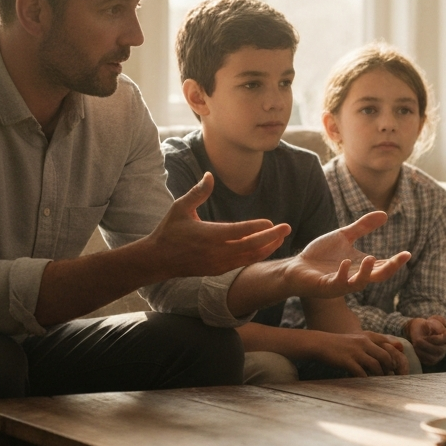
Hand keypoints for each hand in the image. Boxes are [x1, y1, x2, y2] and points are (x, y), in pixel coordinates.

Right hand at [148, 173, 290, 276]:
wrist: (158, 260)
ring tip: (281, 238)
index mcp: (208, 235)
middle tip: (287, 228)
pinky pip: (242, 263)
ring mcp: (218, 263)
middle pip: (250, 246)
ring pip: (249, 257)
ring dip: (267, 248)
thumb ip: (198, 192)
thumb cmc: (169, 230)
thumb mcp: (180, 208)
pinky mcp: (218, 270)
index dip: (257, 228)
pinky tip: (266, 248)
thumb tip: (209, 175)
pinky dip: (256, 256)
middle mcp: (216, 252)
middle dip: (271, 237)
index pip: (239, 231)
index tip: (272, 222)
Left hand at [285, 211, 410, 298]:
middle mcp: (353, 278)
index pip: (382, 267)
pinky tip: (345, 262)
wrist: (296, 267)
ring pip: (358, 284)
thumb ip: (363, 227)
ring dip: (366, 272)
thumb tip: (385, 214)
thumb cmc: (320, 255)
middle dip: (390, 268)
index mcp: (360, 267)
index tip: (406, 253)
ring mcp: (340, 284)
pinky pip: (337, 284)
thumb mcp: (344, 236)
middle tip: (402, 258)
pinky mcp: (325, 286)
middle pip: (376, 276)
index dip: (395, 262)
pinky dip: (342, 274)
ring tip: (370, 257)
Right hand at [310, 331, 408, 376]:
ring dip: (379, 376)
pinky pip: (361, 373)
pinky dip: (366, 380)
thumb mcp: (359, 339)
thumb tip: (396, 348)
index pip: (388, 345)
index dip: (394, 356)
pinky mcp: (347, 361)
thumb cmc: (342, 344)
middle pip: (385, 356)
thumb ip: (374, 344)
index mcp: (368, 336)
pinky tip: (366, 384)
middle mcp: (364, 342)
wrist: (321, 343)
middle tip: (390, 377)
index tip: (395, 367)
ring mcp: (356, 352)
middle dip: (389, 368)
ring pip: (375, 365)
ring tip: (380, 382)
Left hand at [406, 315, 445, 365]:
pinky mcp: (433, 361)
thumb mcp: (432, 319)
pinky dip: (420, 356)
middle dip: (427, 346)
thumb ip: (439, 320)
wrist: (419, 332)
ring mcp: (440, 355)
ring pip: (433, 358)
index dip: (436, 338)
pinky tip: (415, 350)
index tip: (427, 334)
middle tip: (417, 341)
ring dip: (422, 352)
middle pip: (439, 350)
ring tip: (415, 345)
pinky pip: (427, 362)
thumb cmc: (426, 325)